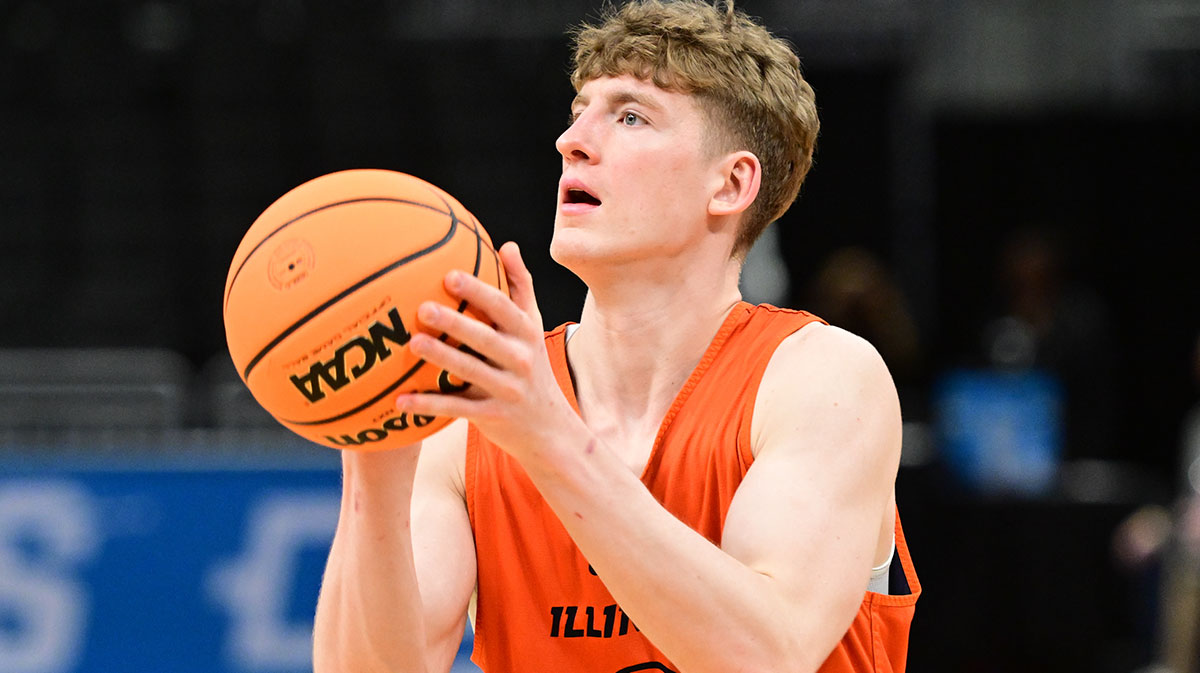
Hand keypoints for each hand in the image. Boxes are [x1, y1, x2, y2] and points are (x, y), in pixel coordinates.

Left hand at [396, 242, 581, 457]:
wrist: (549, 427)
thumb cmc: (532, 367)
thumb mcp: (533, 327)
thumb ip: (520, 287)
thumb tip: (507, 245)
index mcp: (527, 333)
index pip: (503, 308)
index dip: (478, 291)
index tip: (450, 275)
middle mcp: (521, 359)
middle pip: (486, 338)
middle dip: (456, 323)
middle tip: (423, 308)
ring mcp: (508, 390)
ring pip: (471, 372)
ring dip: (442, 358)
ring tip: (413, 344)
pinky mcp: (493, 417)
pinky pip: (457, 410)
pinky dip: (428, 406)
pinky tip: (400, 401)